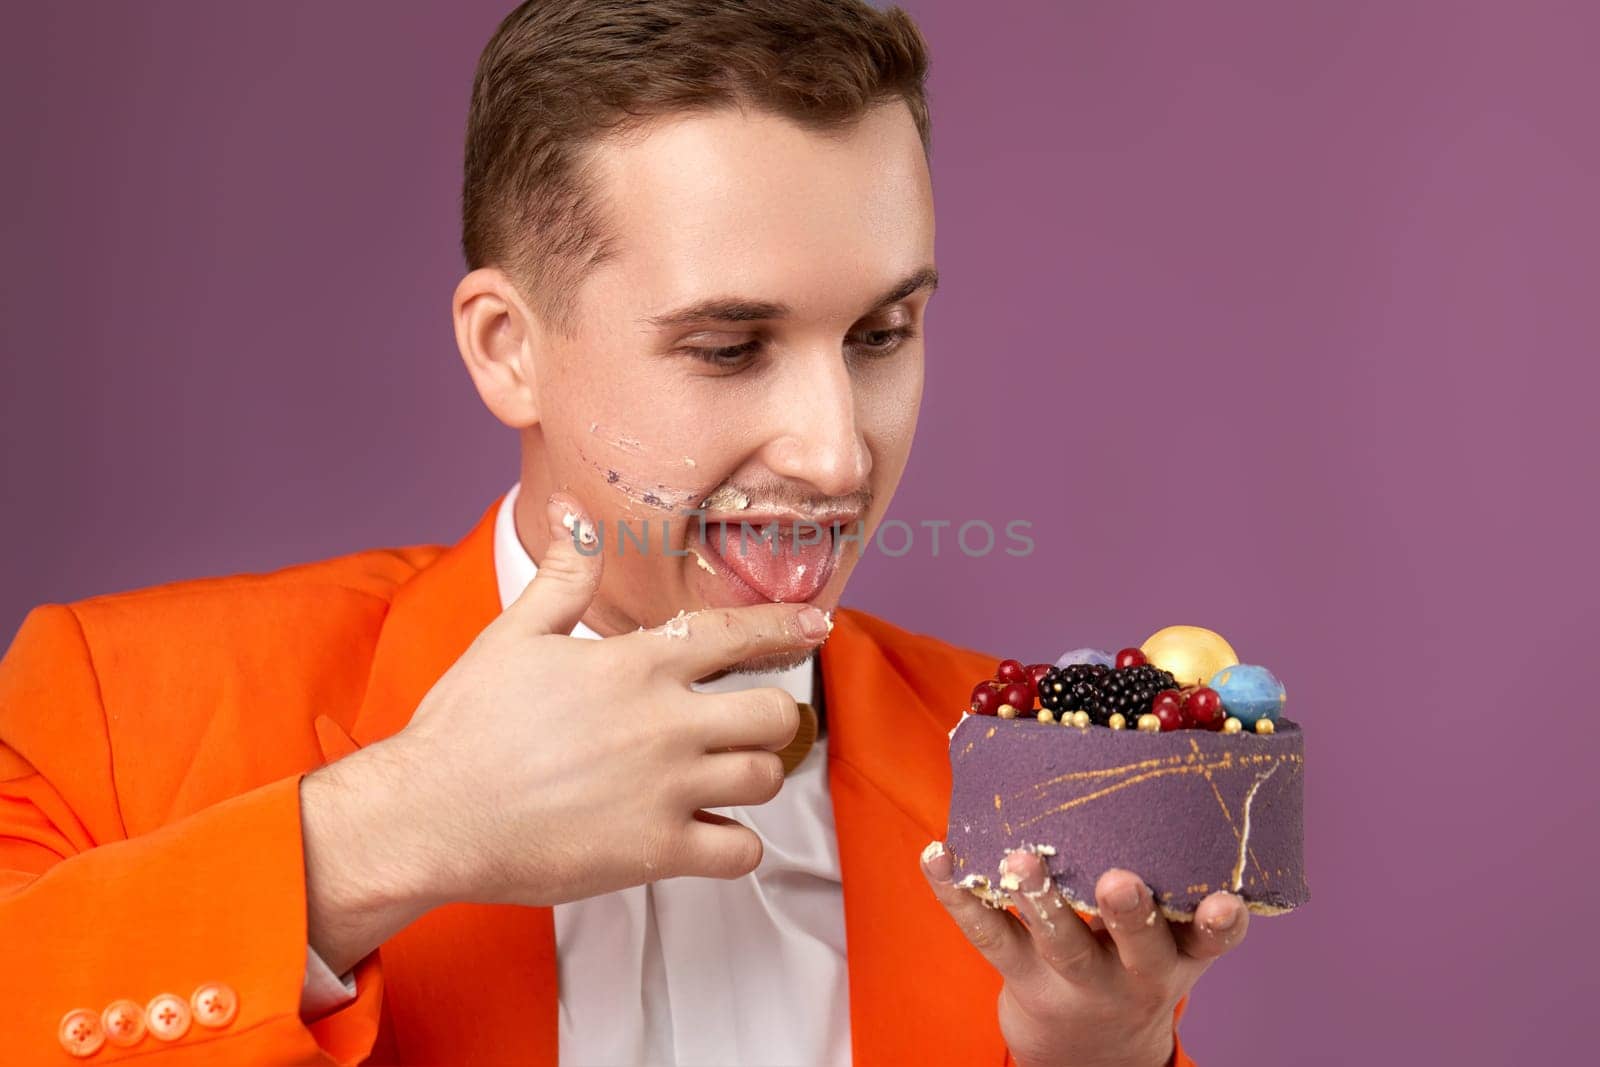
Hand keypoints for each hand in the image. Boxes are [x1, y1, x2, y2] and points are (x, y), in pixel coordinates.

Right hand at [301, 492, 829, 972]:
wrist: (429, 814)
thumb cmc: (465, 727)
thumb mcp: (513, 634)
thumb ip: (564, 576)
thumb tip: (577, 511)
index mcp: (636, 665)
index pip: (738, 635)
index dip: (787, 627)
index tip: (817, 625)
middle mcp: (665, 723)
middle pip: (773, 714)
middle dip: (770, 716)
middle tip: (748, 725)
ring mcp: (666, 790)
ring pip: (764, 780)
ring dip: (752, 778)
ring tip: (721, 778)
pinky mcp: (656, 851)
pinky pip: (741, 852)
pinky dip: (736, 845)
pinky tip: (709, 835)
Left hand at [922, 845, 1248, 1066]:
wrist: (1086, 1050)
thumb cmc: (1134, 962)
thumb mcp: (1173, 941)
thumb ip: (1178, 880)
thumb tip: (1171, 771)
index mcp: (1178, 955)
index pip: (1208, 941)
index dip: (1219, 923)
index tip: (1224, 900)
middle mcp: (1133, 973)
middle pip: (1135, 947)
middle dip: (1128, 915)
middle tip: (1120, 882)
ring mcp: (1074, 978)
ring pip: (1059, 942)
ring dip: (1039, 899)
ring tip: (1021, 860)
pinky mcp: (1020, 973)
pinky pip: (986, 934)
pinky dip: (956, 893)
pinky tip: (936, 855)